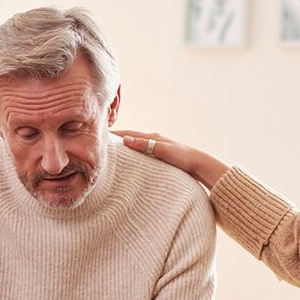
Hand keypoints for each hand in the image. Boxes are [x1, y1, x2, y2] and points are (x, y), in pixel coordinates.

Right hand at [112, 130, 229, 189]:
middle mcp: (154, 140)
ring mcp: (157, 148)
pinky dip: (133, 156)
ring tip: (111, 155)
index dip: (115, 135)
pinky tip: (130, 163)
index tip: (100, 136)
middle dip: (117, 141)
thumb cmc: (183, 157)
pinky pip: (142, 154)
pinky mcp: (161, 156)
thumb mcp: (163, 151)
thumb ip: (145, 145)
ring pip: (136, 147)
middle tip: (101, 145)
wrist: (200, 165)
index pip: (129, 134)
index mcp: (153, 137)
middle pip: (131, 139)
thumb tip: (125, 140)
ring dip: (125, 149)